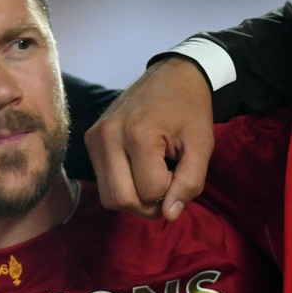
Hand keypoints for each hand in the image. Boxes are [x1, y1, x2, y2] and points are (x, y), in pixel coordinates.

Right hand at [85, 56, 214, 220]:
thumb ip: (190, 183)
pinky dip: (123, 185)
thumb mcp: (201, 146)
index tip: (180, 172)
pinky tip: (138, 169)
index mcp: (137, 135)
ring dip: (134, 198)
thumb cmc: (190, 110)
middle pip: (121, 200)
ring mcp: (94, 138)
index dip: (170, 192)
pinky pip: (103, 181)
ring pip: (108, 196)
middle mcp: (107, 137)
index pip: (149, 192)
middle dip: (148, 205)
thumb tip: (169, 215)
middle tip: (167, 186)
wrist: (170, 77)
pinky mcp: (89, 140)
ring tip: (152, 178)